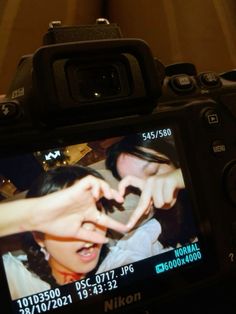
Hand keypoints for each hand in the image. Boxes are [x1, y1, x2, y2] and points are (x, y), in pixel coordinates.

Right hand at [11, 175, 126, 242]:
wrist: (41, 218)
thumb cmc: (56, 226)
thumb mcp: (77, 233)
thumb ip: (91, 236)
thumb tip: (106, 241)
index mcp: (88, 214)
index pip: (106, 218)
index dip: (116, 224)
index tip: (126, 229)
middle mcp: (87, 202)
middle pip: (105, 195)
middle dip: (116, 195)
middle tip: (121, 202)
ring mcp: (82, 195)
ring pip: (99, 184)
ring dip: (108, 188)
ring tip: (111, 196)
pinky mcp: (76, 188)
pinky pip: (90, 180)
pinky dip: (96, 185)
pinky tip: (96, 195)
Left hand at [119, 168, 184, 228]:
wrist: (182, 177)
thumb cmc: (169, 188)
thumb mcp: (158, 195)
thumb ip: (150, 202)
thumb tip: (145, 211)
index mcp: (145, 183)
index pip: (129, 179)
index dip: (122, 186)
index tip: (120, 198)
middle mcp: (149, 181)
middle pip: (142, 203)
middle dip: (135, 217)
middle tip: (128, 227)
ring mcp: (157, 181)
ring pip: (158, 204)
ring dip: (166, 204)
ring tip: (169, 196)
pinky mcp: (167, 181)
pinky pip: (166, 200)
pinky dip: (171, 201)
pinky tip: (173, 194)